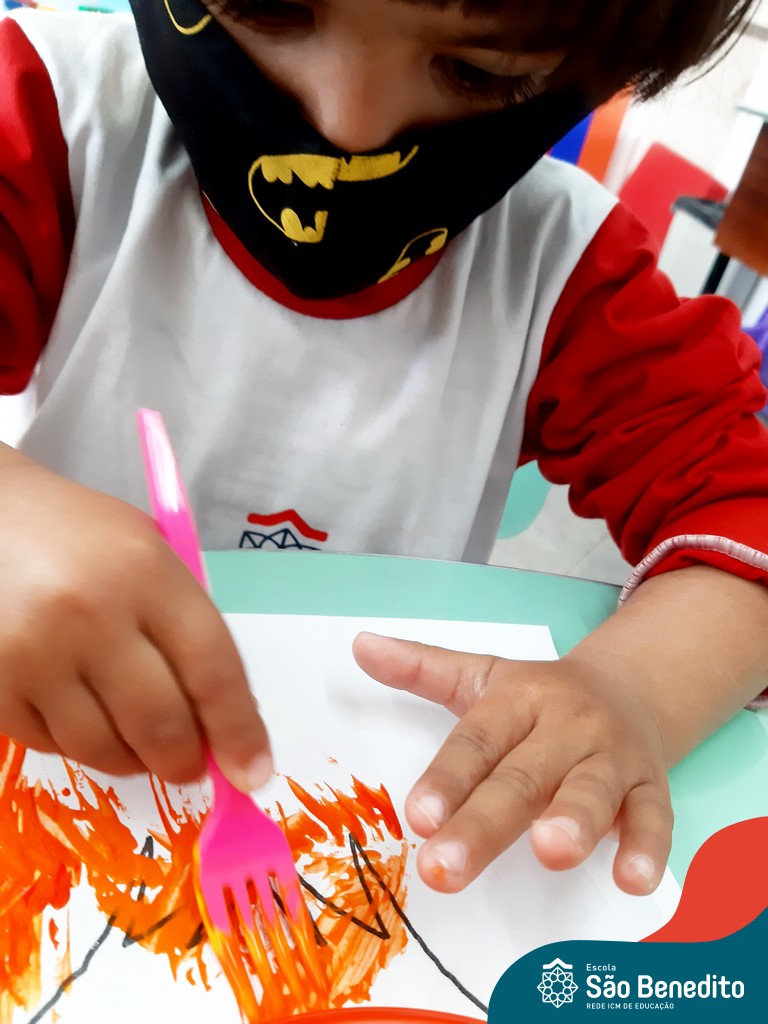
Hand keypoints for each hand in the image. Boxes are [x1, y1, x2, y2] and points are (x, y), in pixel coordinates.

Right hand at [0, 451, 271, 789]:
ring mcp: (34, 653)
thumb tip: (220, 716)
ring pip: (102, 747)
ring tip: (140, 746)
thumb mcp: (148, 553)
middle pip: (160, 721)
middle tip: (190, 765)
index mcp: (147, 572)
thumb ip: (184, 625)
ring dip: (133, 761)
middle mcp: (92, 615)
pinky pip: (50, 745)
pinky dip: (79, 746)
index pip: (212, 668)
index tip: (254, 772)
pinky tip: (86, 718)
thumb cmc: (80, 536)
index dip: (239, 731)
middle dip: (185, 760)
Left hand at [352, 632, 671, 895]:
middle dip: (483, 824)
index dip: (447, 778)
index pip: (477, 742)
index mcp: (518, 700)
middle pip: (522, 777)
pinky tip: (633, 880)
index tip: (417, 817)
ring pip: (591, 791)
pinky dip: (645, 848)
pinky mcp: (651, 786)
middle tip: (445, 868)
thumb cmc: (542, 697)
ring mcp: (611, 756)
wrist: (630, 686)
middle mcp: (565, 725)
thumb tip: (360, 645)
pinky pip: (654, 817)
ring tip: (551, 853)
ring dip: (574, 821)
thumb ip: (421, 670)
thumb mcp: (481, 676)